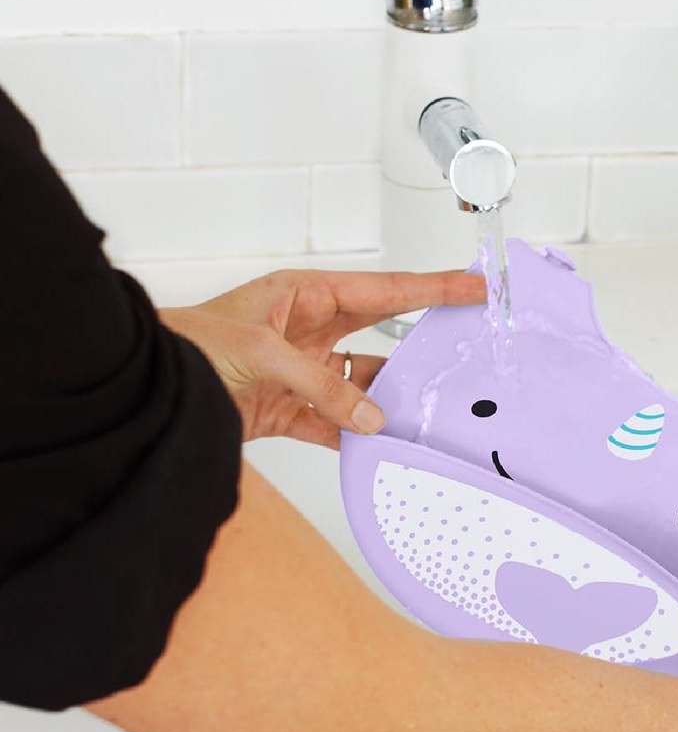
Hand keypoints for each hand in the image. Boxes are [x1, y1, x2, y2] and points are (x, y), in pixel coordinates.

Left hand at [160, 269, 485, 447]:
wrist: (151, 392)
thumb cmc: (189, 345)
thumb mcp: (261, 353)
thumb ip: (322, 387)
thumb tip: (370, 417)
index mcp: (306, 297)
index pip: (385, 290)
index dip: (433, 288)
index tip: (473, 286)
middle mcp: (311, 332)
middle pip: (384, 337)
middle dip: (422, 344)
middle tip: (464, 348)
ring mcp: (305, 373)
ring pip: (365, 387)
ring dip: (388, 402)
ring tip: (424, 412)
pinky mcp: (293, 410)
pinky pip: (338, 424)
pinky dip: (356, 437)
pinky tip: (378, 446)